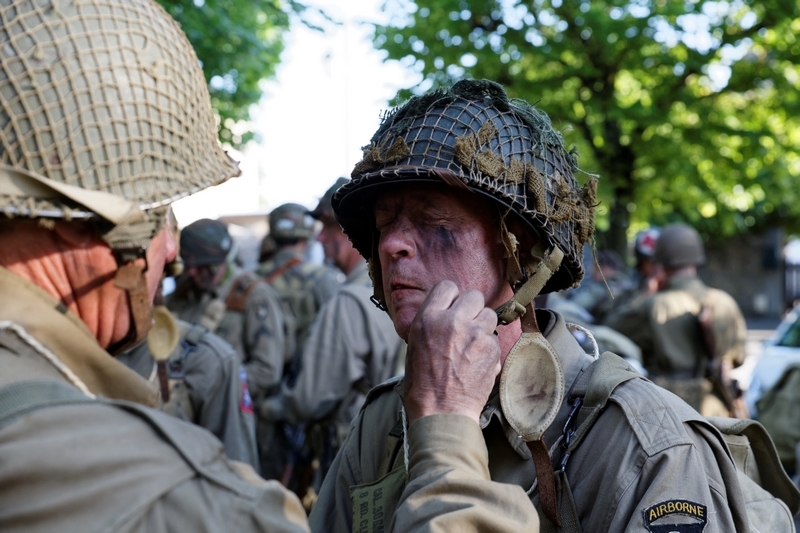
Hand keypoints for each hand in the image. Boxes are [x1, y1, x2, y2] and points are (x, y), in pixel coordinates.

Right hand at [403, 280, 501, 424]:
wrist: (441, 411)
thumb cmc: (423, 384)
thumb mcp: (415, 345)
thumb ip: (432, 323)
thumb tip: (446, 313)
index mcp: (428, 318)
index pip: (447, 287)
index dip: (452, 298)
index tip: (453, 308)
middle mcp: (452, 321)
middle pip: (473, 295)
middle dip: (472, 309)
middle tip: (467, 325)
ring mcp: (475, 334)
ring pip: (489, 314)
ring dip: (483, 327)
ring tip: (473, 345)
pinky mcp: (492, 348)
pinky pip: (495, 338)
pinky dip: (489, 348)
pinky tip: (478, 362)